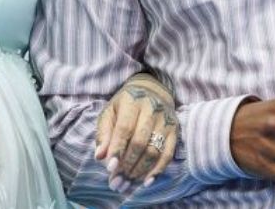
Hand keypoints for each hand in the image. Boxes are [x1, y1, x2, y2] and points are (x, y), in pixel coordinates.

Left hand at [95, 74, 178, 191]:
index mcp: (132, 102)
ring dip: (139, 172)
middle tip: (117, 183)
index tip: (109, 169)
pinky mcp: (175, 131)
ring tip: (127, 185)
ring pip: (154, 151)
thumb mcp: (110, 112)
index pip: (124, 129)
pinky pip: (167, 155)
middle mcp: (152, 110)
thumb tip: (99, 157)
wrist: (152, 90)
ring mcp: (165, 121)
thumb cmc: (125, 105)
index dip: (117, 150)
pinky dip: (157, 171)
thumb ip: (104, 134)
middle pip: (140, 143)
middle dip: (127, 166)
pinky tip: (146, 182)